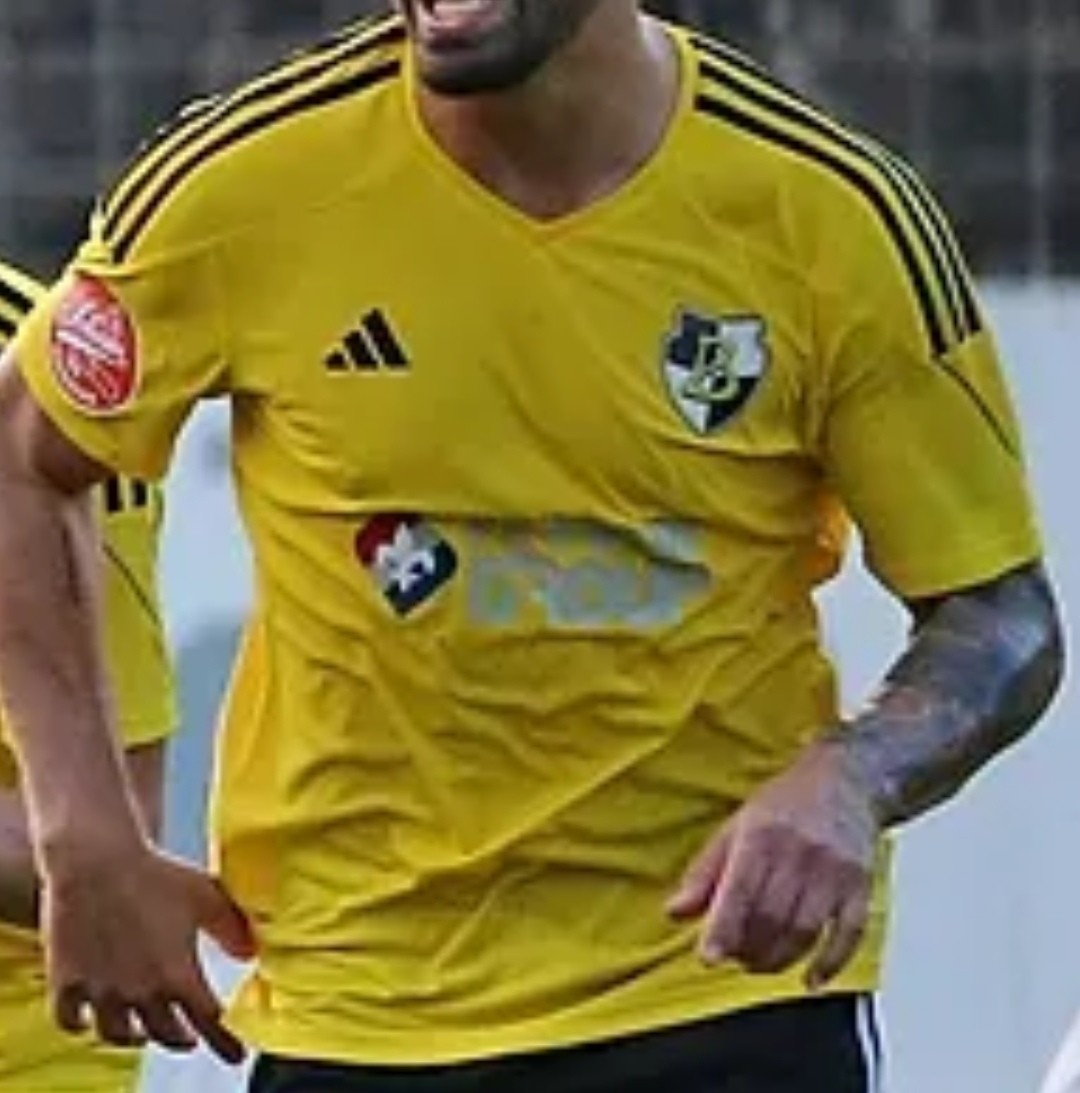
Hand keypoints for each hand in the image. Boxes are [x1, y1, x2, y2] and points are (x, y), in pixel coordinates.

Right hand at [42, 841, 255, 1063]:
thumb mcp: (206, 896)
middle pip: (165, 1034)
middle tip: (191, 1039)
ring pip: (119, 1034)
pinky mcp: (67, 980)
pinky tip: (91, 1019)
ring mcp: (101, 989)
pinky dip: (82, 1024)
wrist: (98, 860)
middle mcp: (140, 991)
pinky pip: (71, 1020)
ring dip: (136, 1037)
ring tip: (144, 1033)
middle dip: (182, 1039)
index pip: (207, 1021)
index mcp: (177, 974)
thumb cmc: (156, 874)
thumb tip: (252, 952)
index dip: (225, 1041)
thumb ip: (232, 927)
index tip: (238, 1056)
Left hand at [666, 740, 879, 988]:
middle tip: (734, 958)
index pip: (739, 890)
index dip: (722, 928)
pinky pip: (850, 933)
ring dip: (779, 958)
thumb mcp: (735, 826)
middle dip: (748, 948)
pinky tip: (811, 979)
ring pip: (805, 930)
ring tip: (760, 963)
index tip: (708, 958)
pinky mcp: (861, 885)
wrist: (846, 780)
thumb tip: (675, 912)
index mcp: (761, 834)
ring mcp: (834, 870)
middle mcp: (799, 852)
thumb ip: (705, 872)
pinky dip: (830, 962)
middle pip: (771, 917)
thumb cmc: (785, 804)